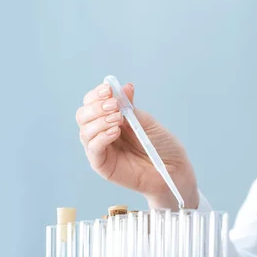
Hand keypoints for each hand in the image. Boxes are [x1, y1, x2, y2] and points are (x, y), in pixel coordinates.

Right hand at [76, 82, 197, 208]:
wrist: (173, 169)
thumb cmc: (162, 146)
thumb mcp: (147, 122)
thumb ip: (131, 108)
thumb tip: (125, 87)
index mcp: (112, 119)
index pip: (93, 103)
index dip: (97, 95)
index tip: (108, 89)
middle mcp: (102, 132)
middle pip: (83, 115)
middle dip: (96, 107)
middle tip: (115, 106)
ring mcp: (101, 149)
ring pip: (85, 131)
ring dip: (99, 121)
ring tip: (118, 119)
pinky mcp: (102, 165)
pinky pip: (93, 149)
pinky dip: (101, 137)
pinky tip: (115, 132)